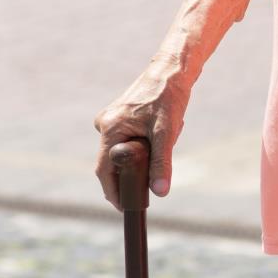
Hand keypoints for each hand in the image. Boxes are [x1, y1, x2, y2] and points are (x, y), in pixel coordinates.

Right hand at [92, 59, 190, 210]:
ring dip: (146, 152)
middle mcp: (105, 125)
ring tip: (168, 132)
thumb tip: (160, 192)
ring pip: (125, 150)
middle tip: (156, 173)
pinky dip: (147, 141)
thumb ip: (162, 163)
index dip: (114, 192)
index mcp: (109, 129)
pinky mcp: (121, 117)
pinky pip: (130, 139)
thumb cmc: (169, 97)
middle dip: (137, 169)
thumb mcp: (166, 132)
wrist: (173, 69)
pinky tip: (166, 126)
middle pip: (115, 162)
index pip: (104, 172)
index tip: (125, 208)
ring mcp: (112, 120)